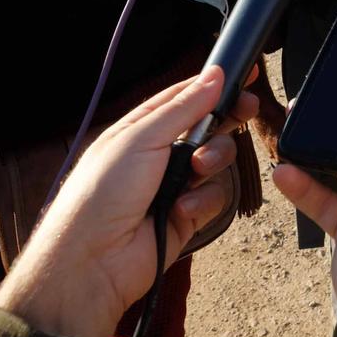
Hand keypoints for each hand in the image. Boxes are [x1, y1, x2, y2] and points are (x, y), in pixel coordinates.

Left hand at [0, 67, 258, 336]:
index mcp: (141, 130)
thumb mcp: (140, 138)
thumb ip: (183, 108)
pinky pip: (215, 196)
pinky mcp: (187, 215)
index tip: (244, 74)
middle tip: (244, 111)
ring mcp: (175, 185)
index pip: (184, 97)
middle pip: (207, 126)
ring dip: (212, 161)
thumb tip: (214, 76)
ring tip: (196, 171)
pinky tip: (183, 208)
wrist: (92, 263)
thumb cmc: (101, 195)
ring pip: (217, 160)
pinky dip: (203, 200)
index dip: (213, 85)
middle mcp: (159, 155)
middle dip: (227, 119)